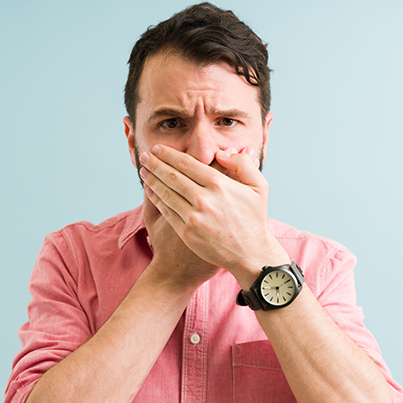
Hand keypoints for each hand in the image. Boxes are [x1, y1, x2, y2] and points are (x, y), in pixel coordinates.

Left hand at [139, 145, 288, 286]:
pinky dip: (156, 199)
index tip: (158, 148)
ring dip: (152, 180)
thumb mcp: (259, 187)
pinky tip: (150, 191)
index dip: (169, 154)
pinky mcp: (187, 233)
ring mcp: (194, 217)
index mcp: (219, 184)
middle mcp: (204, 199)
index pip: (187, 164)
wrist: (250, 255)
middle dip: (156, 164)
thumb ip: (242, 165)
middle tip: (145, 156)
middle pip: (172, 176)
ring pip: (166, 193)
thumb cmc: (254, 219)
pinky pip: (167, 211)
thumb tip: (222, 153)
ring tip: (144, 171)